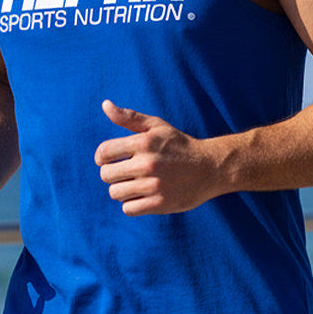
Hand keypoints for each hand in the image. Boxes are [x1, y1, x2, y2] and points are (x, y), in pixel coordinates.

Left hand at [94, 100, 219, 214]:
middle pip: (106, 175)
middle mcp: (147, 164)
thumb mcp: (157, 126)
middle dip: (111, 173)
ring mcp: (154, 186)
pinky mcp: (160, 204)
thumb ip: (129, 117)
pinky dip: (131, 204)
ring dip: (121, 190)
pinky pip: (128, 209)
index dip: (102, 157)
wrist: (211, 168)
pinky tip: (142, 196)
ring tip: (134, 184)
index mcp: (144, 143)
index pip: (104, 152)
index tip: (109, 159)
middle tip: (125, 172)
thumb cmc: (179, 145)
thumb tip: (105, 104)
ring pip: (115, 193)